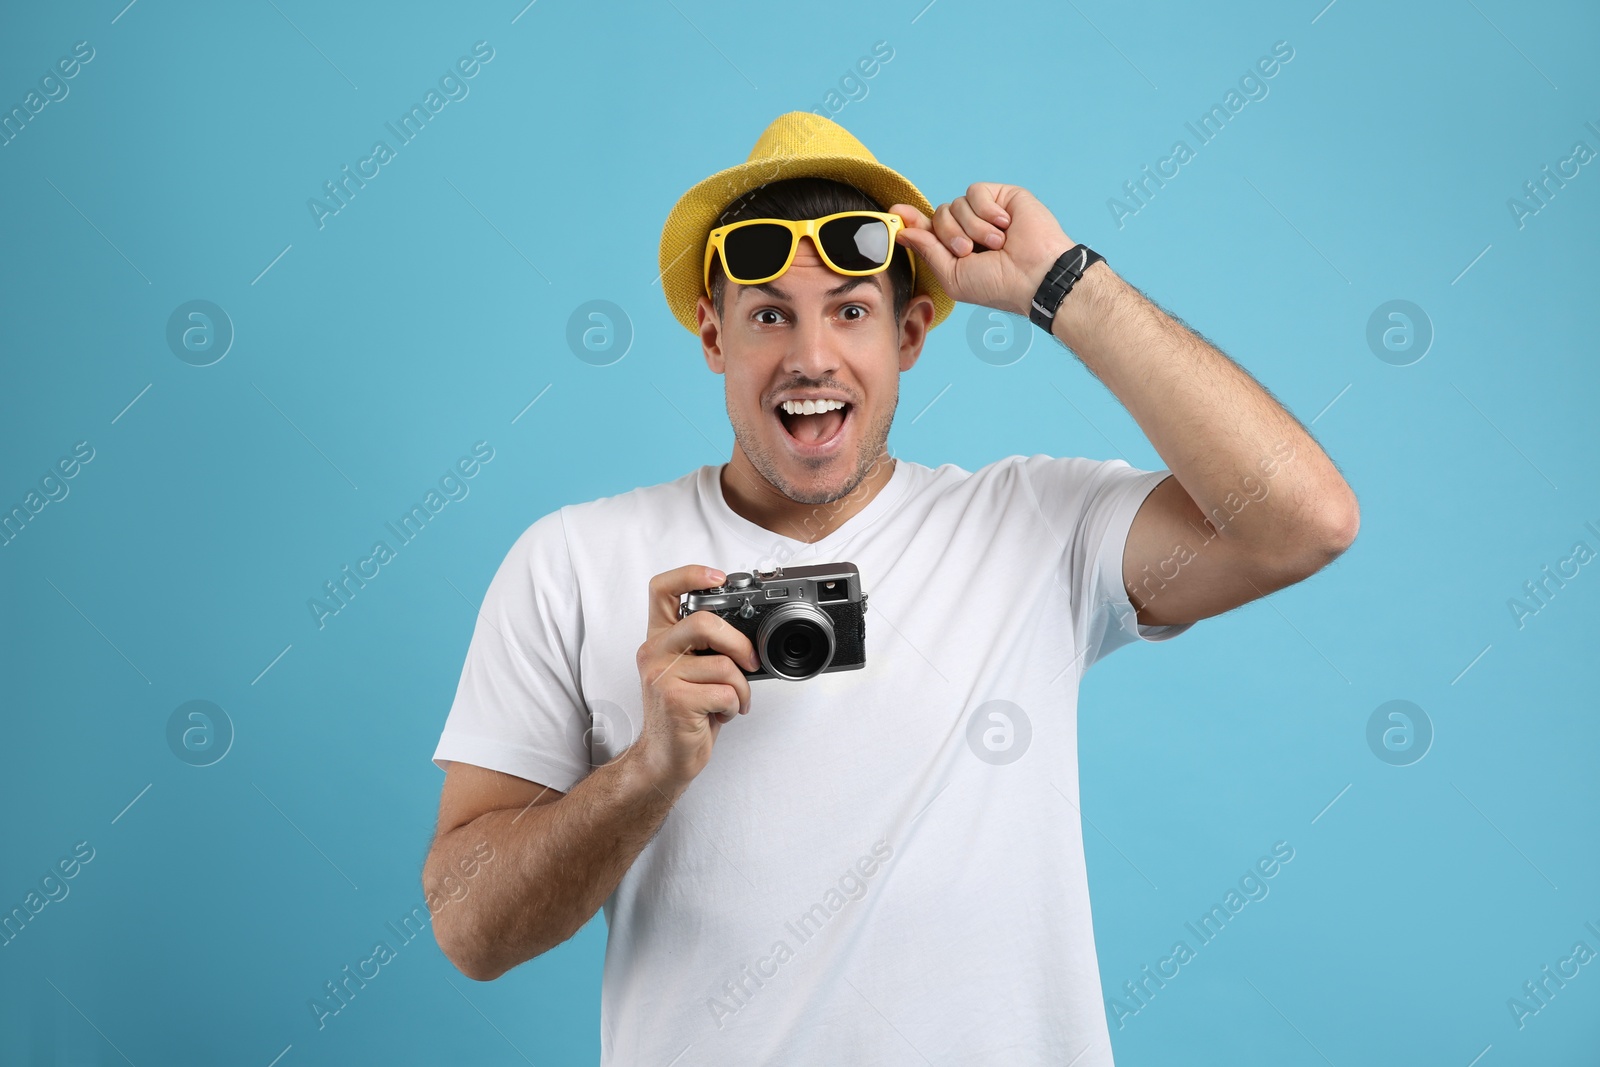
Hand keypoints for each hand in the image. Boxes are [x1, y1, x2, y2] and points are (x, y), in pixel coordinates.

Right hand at [632, 565, 760, 788]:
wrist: (665, 758)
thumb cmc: (684, 714)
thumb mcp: (690, 671)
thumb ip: (705, 646)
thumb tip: (748, 633)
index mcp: (659, 639)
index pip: (661, 588)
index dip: (691, 574)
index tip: (719, 577)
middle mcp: (654, 652)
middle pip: (703, 621)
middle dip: (739, 642)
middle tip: (750, 662)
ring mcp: (661, 675)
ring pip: (723, 664)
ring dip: (741, 688)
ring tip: (732, 701)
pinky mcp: (675, 700)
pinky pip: (724, 692)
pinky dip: (734, 706)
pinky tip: (722, 714)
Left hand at [889, 183, 1074, 318]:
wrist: (1035, 275)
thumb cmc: (997, 285)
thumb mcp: (952, 275)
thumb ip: (927, 251)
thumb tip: (903, 230)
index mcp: (956, 248)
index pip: (928, 229)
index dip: (912, 221)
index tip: (895, 213)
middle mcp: (969, 228)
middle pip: (938, 215)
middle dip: (949, 235)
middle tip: (968, 251)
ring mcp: (985, 212)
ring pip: (955, 204)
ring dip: (972, 228)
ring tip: (996, 244)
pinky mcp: (1001, 196)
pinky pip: (975, 192)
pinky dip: (986, 211)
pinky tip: (1004, 225)